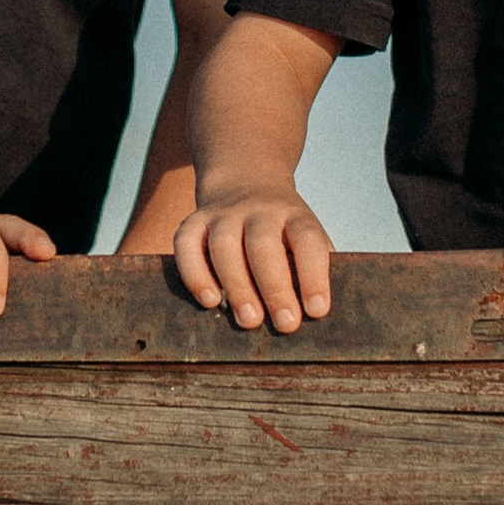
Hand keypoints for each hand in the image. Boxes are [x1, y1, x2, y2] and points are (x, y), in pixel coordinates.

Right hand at [173, 186, 335, 333]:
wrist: (244, 179)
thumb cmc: (282, 229)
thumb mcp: (304, 234)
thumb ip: (313, 267)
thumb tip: (318, 313)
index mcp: (294, 215)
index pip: (307, 240)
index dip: (313, 275)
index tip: (317, 310)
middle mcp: (259, 210)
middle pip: (263, 245)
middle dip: (275, 288)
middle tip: (286, 325)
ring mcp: (223, 213)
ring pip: (224, 245)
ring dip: (237, 286)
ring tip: (249, 321)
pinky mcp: (194, 221)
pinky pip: (186, 245)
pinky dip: (194, 274)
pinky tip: (209, 301)